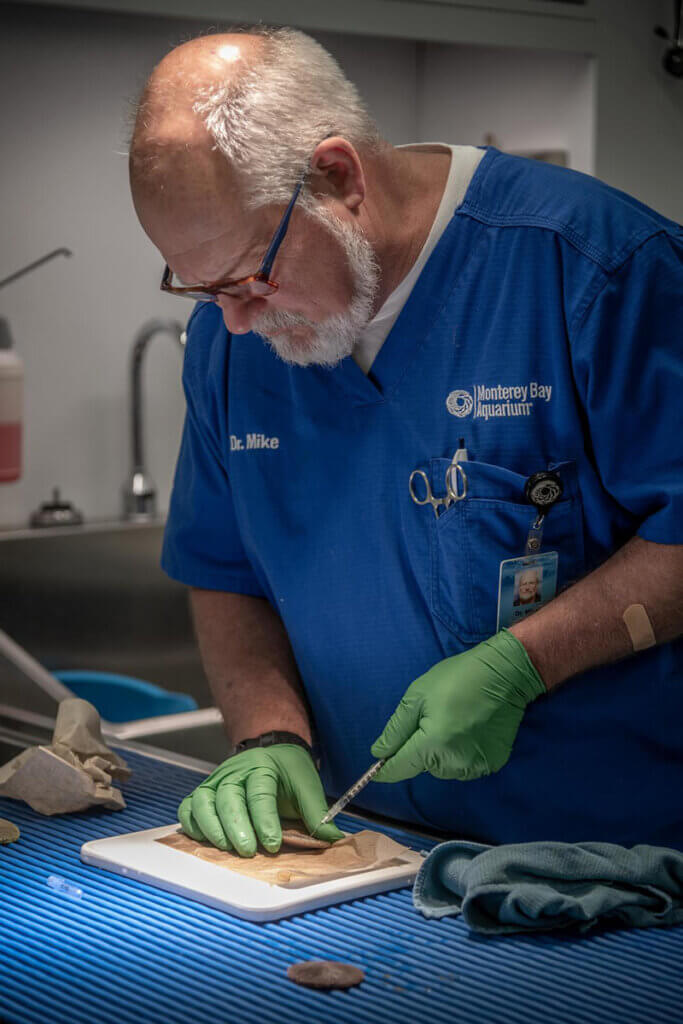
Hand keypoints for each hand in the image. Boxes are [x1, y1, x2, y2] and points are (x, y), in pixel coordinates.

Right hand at [177, 743, 343, 855]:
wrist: (270, 745)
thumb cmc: (287, 768)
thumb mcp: (306, 783)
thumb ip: (316, 812)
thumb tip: (332, 838)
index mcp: (262, 768)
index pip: (260, 793)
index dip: (265, 820)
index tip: (272, 843)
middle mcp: (235, 773)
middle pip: (228, 797)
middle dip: (236, 826)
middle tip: (247, 851)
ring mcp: (216, 782)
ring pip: (203, 802)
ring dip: (211, 827)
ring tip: (225, 848)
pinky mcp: (204, 793)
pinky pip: (190, 807)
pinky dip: (192, 824)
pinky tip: (205, 840)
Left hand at [371, 630, 545, 782]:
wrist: (505, 674)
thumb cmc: (456, 678)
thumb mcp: (417, 696)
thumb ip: (396, 730)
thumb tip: (379, 754)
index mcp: (433, 745)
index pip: (400, 769)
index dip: (385, 769)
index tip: (376, 770)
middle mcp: (454, 763)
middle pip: (422, 767)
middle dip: (419, 749)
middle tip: (431, 719)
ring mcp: (476, 766)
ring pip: (443, 768)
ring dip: (440, 753)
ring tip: (452, 723)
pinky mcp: (492, 764)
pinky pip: (464, 766)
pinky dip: (461, 753)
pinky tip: (469, 730)